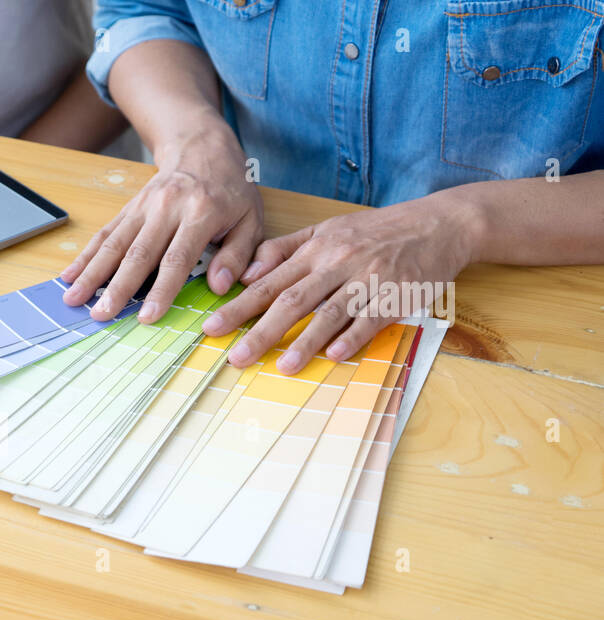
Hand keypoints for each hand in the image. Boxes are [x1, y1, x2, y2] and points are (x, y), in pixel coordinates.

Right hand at [60, 122, 262, 322]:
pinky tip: (69, 276)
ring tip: (73, 299)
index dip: (161, 290)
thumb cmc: (232, 191)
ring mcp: (144, 206)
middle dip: (117, 287)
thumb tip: (220, 286)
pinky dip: (85, 255)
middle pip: (138, 253)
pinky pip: (105, 233)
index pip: (177, 258)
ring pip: (114, 244)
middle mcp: (167, 208)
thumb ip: (238, 254)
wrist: (203, 147)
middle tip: (100, 315)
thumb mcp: (251, 219)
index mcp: (201, 212)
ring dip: (92, 273)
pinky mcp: (129, 207)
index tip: (147, 317)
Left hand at [205, 193, 479, 372]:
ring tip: (281, 366)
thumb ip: (284, 249)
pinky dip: (352, 338)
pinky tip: (333, 356)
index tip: (211, 328)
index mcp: (316, 249)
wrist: (438, 223)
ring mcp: (368, 280)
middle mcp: (337, 263)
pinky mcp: (396, 295)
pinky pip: (371, 320)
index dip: (239, 306)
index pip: (269, 282)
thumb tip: (247, 272)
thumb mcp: (326, 228)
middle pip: (292, 300)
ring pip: (330, 313)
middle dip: (260, 331)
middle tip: (235, 357)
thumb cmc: (376, 231)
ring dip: (304, 341)